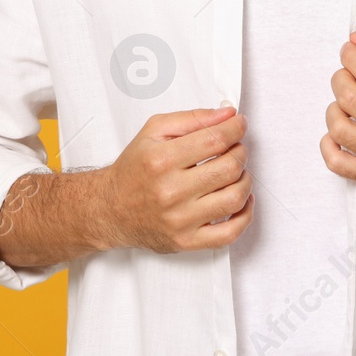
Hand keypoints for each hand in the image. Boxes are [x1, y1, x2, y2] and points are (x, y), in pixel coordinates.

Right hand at [98, 105, 252, 253]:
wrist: (110, 209)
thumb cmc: (134, 169)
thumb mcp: (154, 131)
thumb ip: (193, 118)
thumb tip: (228, 114)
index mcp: (161, 160)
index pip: (215, 140)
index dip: (236, 128)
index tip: (240, 124)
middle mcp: (170, 191)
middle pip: (229, 168)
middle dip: (241, 152)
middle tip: (236, 148)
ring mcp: (179, 220)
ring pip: (234, 198)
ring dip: (245, 180)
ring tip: (237, 173)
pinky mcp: (186, 241)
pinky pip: (230, 233)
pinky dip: (245, 215)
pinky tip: (241, 200)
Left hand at [319, 31, 355, 200]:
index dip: (350, 56)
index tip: (347, 53)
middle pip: (348, 96)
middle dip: (340, 79)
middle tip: (345, 78)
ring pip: (338, 127)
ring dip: (333, 110)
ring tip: (344, 107)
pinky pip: (336, 162)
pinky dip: (328, 145)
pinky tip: (337, 135)